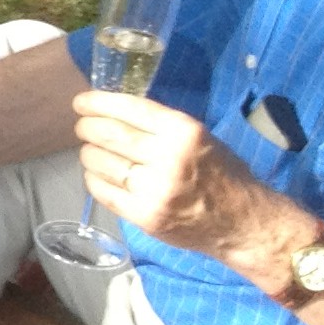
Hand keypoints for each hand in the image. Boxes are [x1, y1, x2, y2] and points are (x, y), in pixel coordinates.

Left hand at [73, 91, 291, 266]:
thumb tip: (115, 112)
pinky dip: (94, 180)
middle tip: (82, 126)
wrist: (242, 222)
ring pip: (101, 163)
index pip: (130, 109)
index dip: (99, 103)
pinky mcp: (145, 216)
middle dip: (88, 127)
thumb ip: (162, 126)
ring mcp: (155, 190)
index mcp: (184, 132)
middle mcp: (168, 158)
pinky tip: (97, 174)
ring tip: (91, 150)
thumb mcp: (200, 137)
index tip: (81, 102)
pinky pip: (104, 192)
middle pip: (110, 135)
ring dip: (89, 153)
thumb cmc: (222, 174)